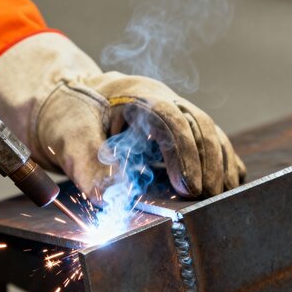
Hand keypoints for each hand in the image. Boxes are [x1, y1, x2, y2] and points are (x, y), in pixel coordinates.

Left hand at [0, 33, 244, 200]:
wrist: (66, 102)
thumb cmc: (68, 115)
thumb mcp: (69, 137)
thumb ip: (87, 165)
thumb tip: (108, 197)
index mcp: (135, 94)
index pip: (169, 119)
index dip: (182, 153)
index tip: (187, 187)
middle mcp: (162, 99)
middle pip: (198, 125)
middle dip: (206, 163)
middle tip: (205, 197)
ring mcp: (174, 112)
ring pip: (210, 132)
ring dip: (219, 165)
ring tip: (219, 197)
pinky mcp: (178, 129)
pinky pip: (209, 141)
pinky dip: (221, 163)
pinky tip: (224, 186)